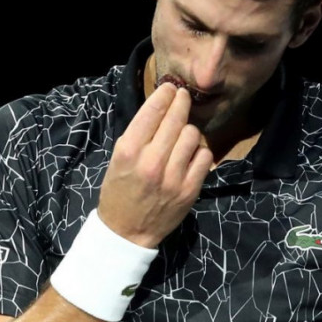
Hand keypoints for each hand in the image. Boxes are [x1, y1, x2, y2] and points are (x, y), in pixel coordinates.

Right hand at [98, 83, 212, 247]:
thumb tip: (161, 107)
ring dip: (188, 131)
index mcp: (129, 152)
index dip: (165, 94)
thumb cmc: (119, 192)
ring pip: (192, 135)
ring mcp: (173, 177)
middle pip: (176, 119)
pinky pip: (204, 156)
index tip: (170, 89)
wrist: (126, 232)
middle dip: (181, 103)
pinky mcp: (189, 190)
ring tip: (181, 136)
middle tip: (183, 98)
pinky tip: (189, 156)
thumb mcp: (118, 159)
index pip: (153, 111)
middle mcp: (152, 162)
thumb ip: (138, 135)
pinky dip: (198, 152)